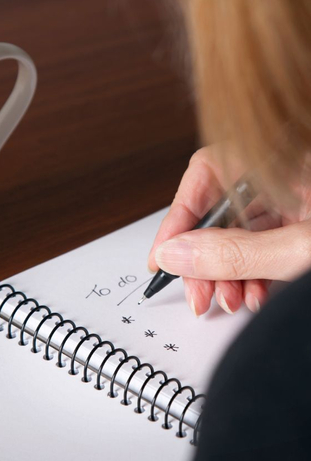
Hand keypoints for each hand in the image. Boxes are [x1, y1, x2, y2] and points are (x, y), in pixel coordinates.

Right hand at [148, 147, 310, 314]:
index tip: (164, 253)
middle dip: (202, 255)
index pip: (208, 171)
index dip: (179, 214)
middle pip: (219, 208)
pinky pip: (261, 247)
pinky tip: (252, 295)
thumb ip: (238, 252)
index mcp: (285, 161)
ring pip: (237, 233)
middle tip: (195, 289)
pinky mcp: (300, 229)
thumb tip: (176, 253)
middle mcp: (285, 177)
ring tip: (226, 299)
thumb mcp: (302, 249)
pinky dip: (250, 274)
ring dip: (224, 272)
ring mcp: (295, 203)